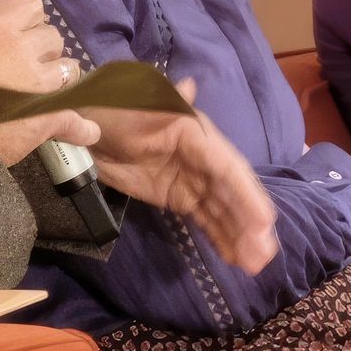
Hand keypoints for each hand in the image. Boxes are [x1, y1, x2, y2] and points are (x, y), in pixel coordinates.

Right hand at [0, 0, 90, 165]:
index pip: (30, 4)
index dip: (29, 19)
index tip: (22, 32)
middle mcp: (24, 49)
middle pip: (52, 37)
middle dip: (43, 51)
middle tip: (27, 68)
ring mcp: (42, 82)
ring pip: (69, 68)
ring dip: (59, 79)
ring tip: (44, 93)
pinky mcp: (52, 114)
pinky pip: (78, 119)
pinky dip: (81, 128)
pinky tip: (83, 131)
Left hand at [81, 78, 279, 271]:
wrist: (87, 126)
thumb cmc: (113, 109)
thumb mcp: (137, 102)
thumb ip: (165, 100)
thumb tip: (189, 85)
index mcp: (196, 135)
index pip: (226, 168)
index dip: (246, 195)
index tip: (263, 222)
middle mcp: (203, 159)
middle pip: (231, 194)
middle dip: (249, 223)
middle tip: (264, 254)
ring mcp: (191, 181)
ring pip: (222, 210)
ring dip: (240, 236)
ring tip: (254, 265)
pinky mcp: (178, 198)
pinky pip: (205, 219)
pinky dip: (220, 237)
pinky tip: (235, 258)